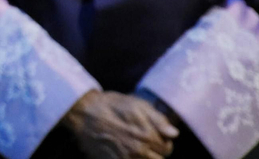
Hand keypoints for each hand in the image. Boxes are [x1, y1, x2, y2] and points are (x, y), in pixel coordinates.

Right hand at [61, 90, 178, 158]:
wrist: (84, 113)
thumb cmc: (110, 105)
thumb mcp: (137, 104)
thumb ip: (158, 119)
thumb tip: (174, 133)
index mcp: (148, 136)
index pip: (167, 148)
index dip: (162, 141)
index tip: (154, 136)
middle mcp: (139, 151)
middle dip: (154, 152)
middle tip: (143, 142)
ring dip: (144, 156)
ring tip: (134, 147)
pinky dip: (130, 158)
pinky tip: (126, 152)